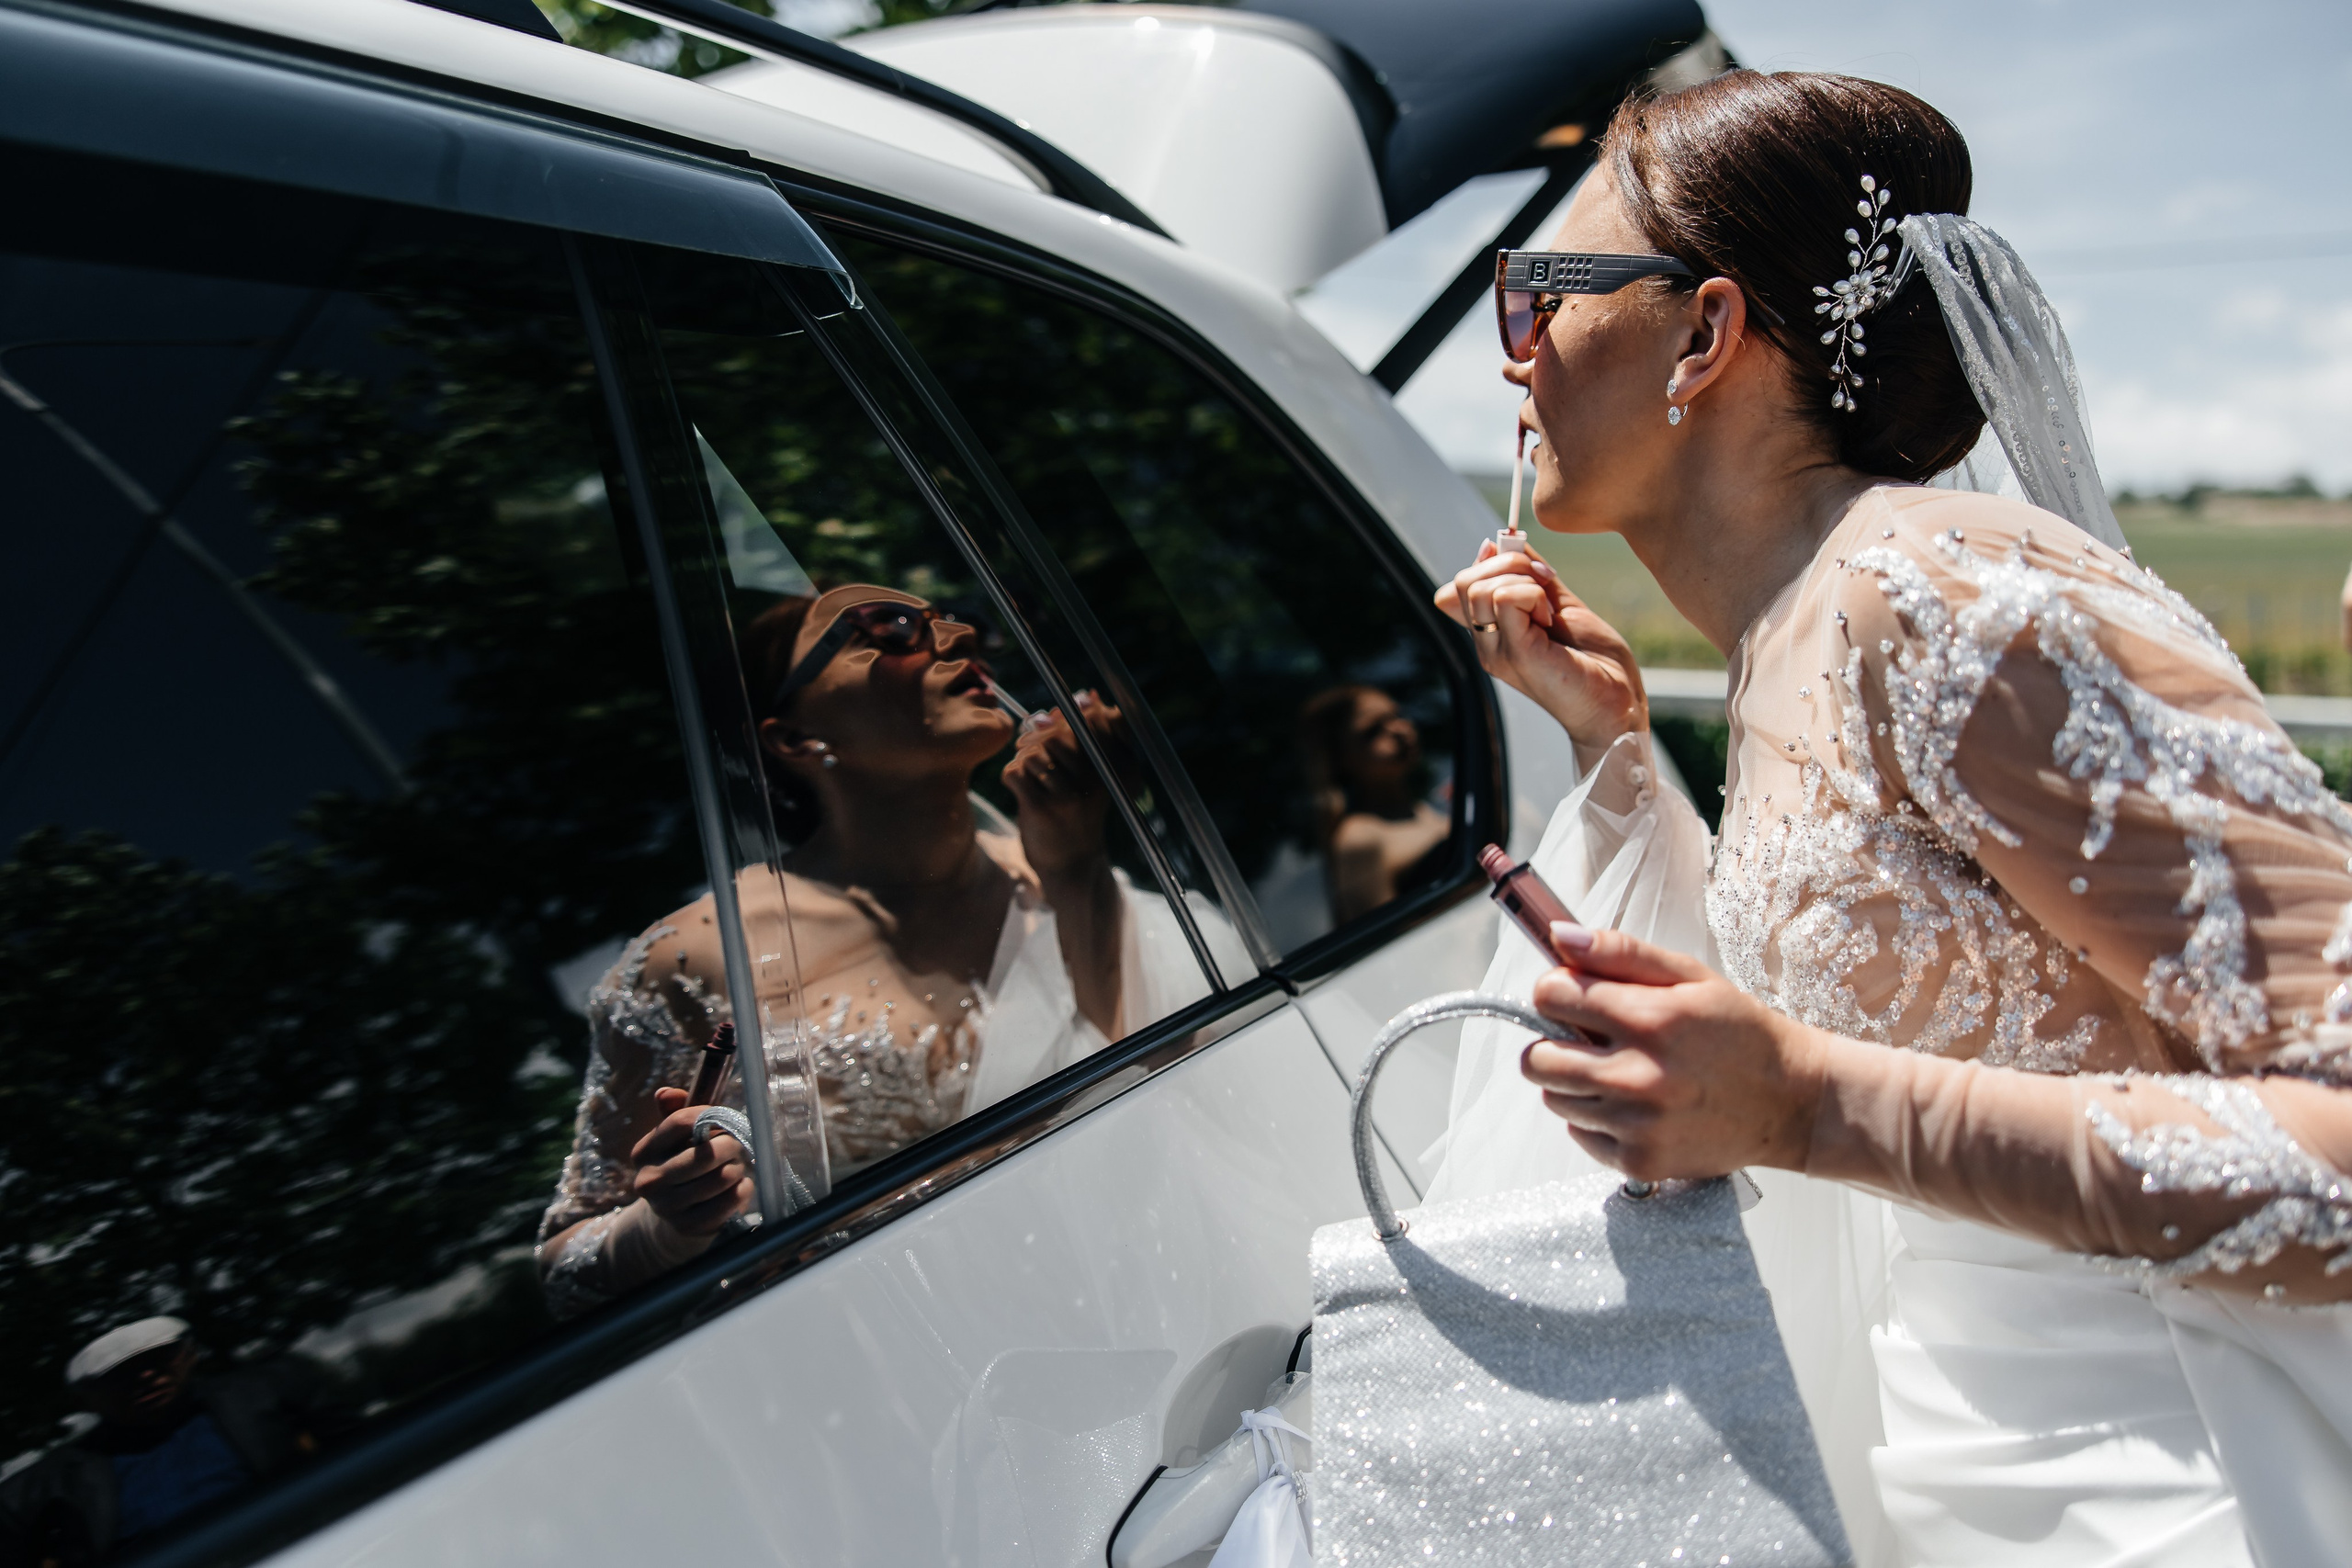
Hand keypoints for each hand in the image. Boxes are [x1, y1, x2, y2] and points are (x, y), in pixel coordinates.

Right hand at [628, 1086, 753, 1235]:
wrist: (680, 1213)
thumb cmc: (684, 1162)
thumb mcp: (678, 1136)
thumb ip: (677, 1111)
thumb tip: (665, 1093)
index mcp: (643, 1152)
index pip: (680, 1122)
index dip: (710, 1115)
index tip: (723, 1119)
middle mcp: (649, 1180)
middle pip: (705, 1154)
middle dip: (731, 1145)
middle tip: (739, 1144)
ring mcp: (667, 1207)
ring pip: (721, 1178)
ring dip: (738, 1168)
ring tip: (737, 1166)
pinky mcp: (688, 1226)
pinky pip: (729, 1201)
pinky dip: (742, 1190)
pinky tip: (740, 1186)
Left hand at [1004, 691, 1114, 881]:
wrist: (1072, 861)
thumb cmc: (1083, 806)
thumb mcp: (1100, 771)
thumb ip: (1096, 733)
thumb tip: (1089, 695)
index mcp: (1116, 766)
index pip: (1091, 719)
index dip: (1068, 715)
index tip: (1057, 722)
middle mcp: (1096, 779)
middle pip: (1055, 733)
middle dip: (1038, 737)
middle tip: (1032, 746)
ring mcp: (1069, 795)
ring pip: (1032, 752)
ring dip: (1024, 758)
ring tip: (1029, 771)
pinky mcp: (1042, 809)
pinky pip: (1015, 772)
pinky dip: (1012, 776)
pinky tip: (1021, 788)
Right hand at [1434, 541, 1645, 753]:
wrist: (1618, 702)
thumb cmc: (1593, 660)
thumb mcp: (1557, 602)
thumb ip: (1530, 574)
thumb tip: (1503, 539)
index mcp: (1493, 633)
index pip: (1459, 586)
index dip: (1491, 562)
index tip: (1531, 569)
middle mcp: (1487, 645)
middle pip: (1463, 582)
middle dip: (1508, 564)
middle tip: (1546, 582)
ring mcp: (1497, 653)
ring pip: (1479, 587)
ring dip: (1522, 579)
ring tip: (1549, 608)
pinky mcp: (1517, 655)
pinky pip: (1506, 598)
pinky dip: (1533, 594)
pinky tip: (1551, 618)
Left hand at [1521, 923, 1826, 1181]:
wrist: (1792, 1102)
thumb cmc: (1740, 1034)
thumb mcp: (1689, 977)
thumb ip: (1620, 953)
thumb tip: (1561, 936)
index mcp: (1651, 1019)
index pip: (1551, 996)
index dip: (1557, 991)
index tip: (1574, 996)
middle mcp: (1639, 1076)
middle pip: (1537, 1059)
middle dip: (1551, 1042)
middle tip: (1586, 1040)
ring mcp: (1638, 1126)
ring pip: (1555, 1097)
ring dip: (1574, 1081)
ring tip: (1618, 1071)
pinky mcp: (1640, 1162)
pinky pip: (1580, 1134)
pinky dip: (1596, 1119)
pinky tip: (1634, 1106)